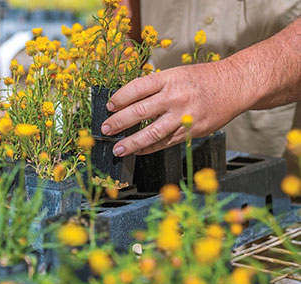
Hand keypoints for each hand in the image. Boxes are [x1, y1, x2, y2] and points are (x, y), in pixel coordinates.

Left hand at [101, 60, 248, 155]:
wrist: (235, 85)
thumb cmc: (203, 79)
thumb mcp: (177, 74)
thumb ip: (155, 87)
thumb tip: (127, 101)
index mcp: (169, 79)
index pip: (136, 88)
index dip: (119, 98)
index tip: (109, 106)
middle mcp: (175, 97)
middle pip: (139, 112)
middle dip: (118, 123)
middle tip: (105, 130)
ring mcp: (183, 115)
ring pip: (151, 132)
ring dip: (131, 143)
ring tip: (118, 149)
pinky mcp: (191, 131)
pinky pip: (166, 142)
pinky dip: (150, 148)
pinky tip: (139, 150)